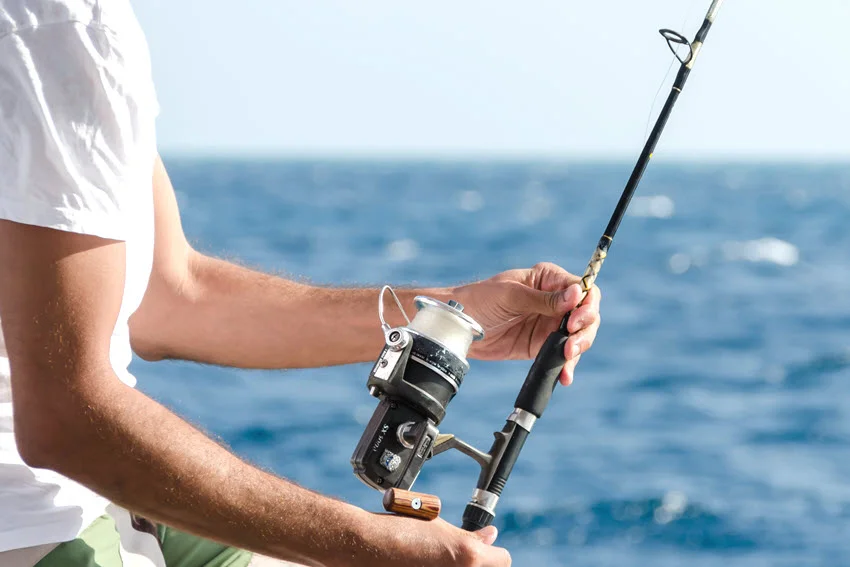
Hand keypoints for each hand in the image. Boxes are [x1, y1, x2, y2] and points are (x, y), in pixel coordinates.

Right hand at [360, 514, 510, 566]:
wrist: (366, 548)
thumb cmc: (400, 531)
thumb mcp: (438, 526)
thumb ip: (469, 537)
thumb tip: (491, 536)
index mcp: (469, 557)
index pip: (502, 559)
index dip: (493, 552)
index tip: (485, 550)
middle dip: (476, 564)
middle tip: (456, 556)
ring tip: (436, 560)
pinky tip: (424, 564)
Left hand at [453, 262, 600, 384]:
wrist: (458, 325)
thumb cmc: (480, 299)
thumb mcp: (511, 295)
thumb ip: (544, 299)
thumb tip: (577, 294)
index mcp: (548, 279)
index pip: (582, 289)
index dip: (586, 305)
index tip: (575, 321)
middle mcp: (554, 300)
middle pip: (586, 314)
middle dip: (584, 330)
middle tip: (571, 345)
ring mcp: (549, 323)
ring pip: (579, 336)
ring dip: (578, 349)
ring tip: (566, 359)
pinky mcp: (541, 345)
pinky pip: (562, 355)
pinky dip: (566, 366)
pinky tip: (565, 375)